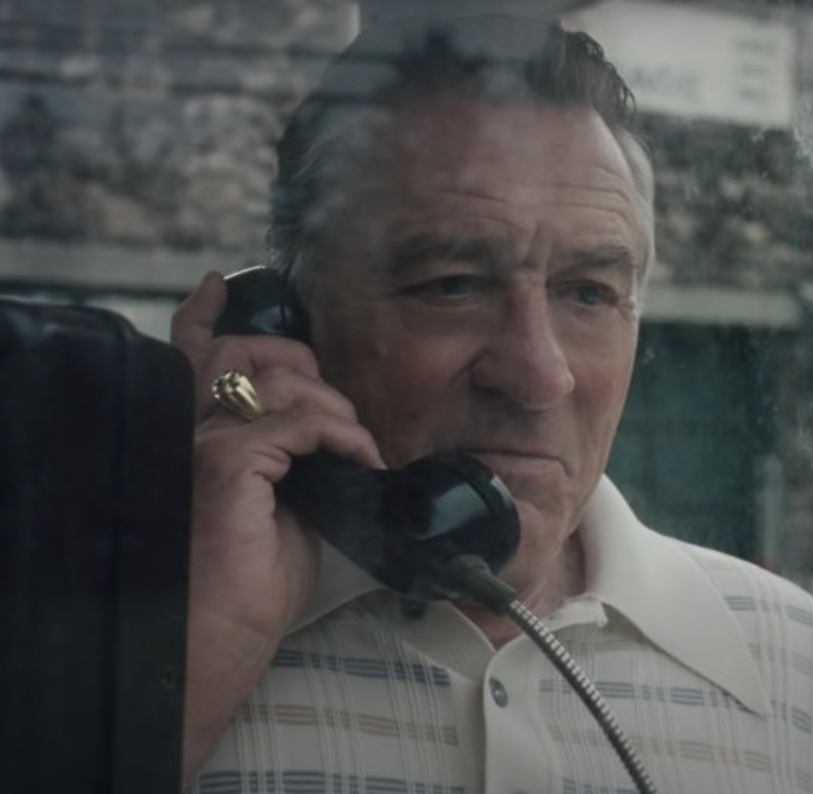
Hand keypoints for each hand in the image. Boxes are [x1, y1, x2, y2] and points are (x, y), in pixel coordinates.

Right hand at [171, 272, 383, 784]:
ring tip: (358, 452)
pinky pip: (299, 421)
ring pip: (278, 380)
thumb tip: (332, 442)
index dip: (205, 313)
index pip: (189, 351)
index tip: (218, 284)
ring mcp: (202, 442)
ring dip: (335, 410)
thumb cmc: (245, 585)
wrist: (217, 637)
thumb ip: (286, 460)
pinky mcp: (225, 462)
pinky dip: (343, 435)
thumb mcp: (277, 508)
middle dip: (302, 363)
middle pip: (240, 349)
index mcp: (192, 435)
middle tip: (338, 415)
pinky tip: (363, 461)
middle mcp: (187, 429)